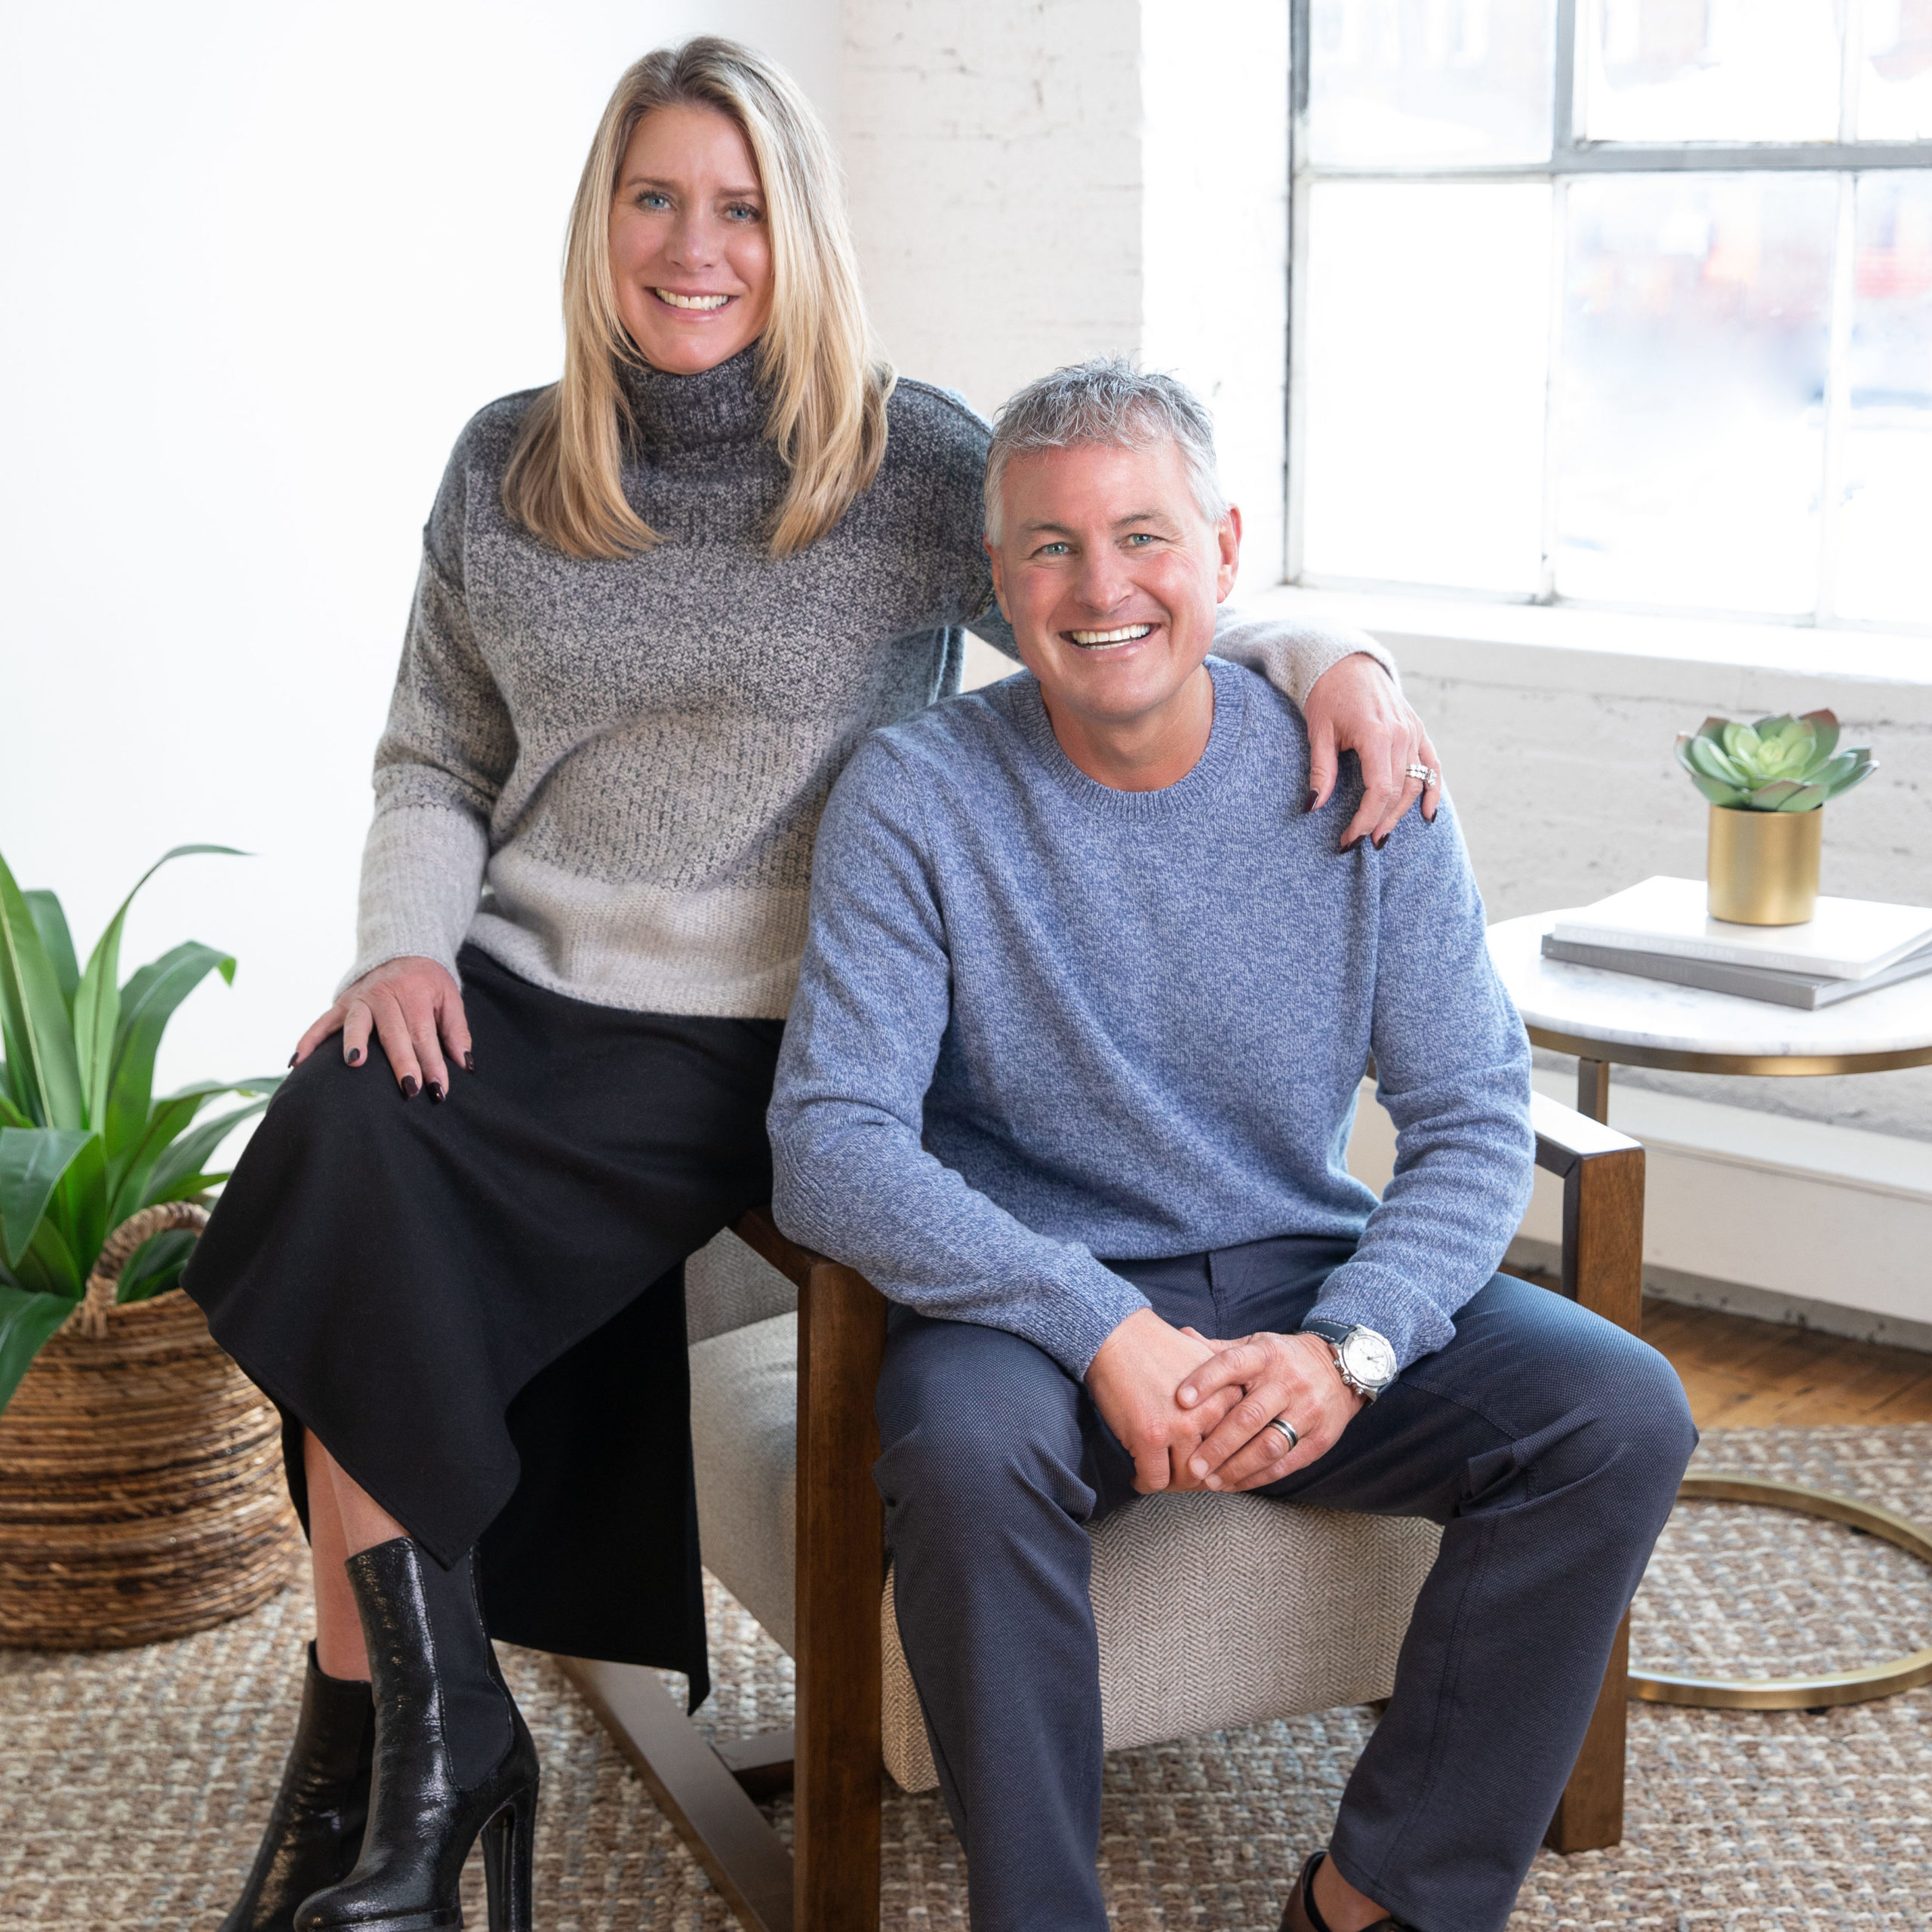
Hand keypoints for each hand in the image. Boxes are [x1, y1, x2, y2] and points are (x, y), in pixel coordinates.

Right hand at [292, 956, 472, 1100]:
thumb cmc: (428, 982)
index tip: (439, 1088)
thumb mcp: (450, 998)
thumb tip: (465, 1064)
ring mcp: (358, 999)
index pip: (424, 1033)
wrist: (401, 949)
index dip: (432, 1062)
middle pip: (393, 1032)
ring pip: (355, 1023)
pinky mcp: (340, 1004)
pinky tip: (296, 1063)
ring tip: (355, 1063)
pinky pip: (320, 1023)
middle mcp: (383, 993)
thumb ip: (457, 1030)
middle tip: (409, 1089)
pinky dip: (308, 1041)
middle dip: (402, 1062)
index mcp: (414, 992)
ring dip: (354, 1042)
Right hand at [1085, 1308, 1243, 1493]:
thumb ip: (1224, 1388)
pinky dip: (1144, 1483)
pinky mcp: (1150, 1436)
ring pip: (1185, 1477)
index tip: (1202, 1465)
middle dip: (1195, 1478)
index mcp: (1229, 1395)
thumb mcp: (1204, 1360)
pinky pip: (1154, 1479)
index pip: (1235, 1445)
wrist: (1117, 1336)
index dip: (1219, 1460)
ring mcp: (1181, 1426)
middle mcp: (1211, 1412)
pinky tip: (1137, 1477)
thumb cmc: (1156, 1347)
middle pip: (1213, 1466)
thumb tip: (1234, 1421)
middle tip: (1179, 1480)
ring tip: (1158, 1478)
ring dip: (1170, 1484)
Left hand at [1176, 1330, 1364, 1491]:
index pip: (1233, 1363)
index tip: (1180, 1399)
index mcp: (1267, 1355)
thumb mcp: (1257, 1345)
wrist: (1344, 1369)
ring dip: (1237, 1467)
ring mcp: (1307, 1411)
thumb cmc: (1285, 1359)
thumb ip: (1221, 1349)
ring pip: (1269, 1445)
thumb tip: (1183, 1335)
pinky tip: (1234, 1483)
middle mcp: (1288, 1382)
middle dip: (1218, 1444)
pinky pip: (1285, 1463)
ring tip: (1210, 1481)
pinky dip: (1257, 1477)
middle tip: (1192, 1465)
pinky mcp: (1319, 1439)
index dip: (1206, 1380)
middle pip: (1250, 1416)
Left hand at [1303, 652, 1443, 849]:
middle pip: (1399, 791)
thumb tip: (1313, 806)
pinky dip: (1432, 790)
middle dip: (1380, 821)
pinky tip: (1427, 814)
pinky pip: (1432, 765)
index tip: (1349, 839)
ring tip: (1383, 834)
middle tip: (1362, 842)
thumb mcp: (1319, 731)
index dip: (1365, 819)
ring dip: (1402, 812)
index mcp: (1377, 734)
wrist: (1347, 661)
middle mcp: (1402, 734)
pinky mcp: (1418, 730)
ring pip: (1416, 783)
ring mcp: (1414, 732)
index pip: (1379, 790)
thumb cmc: (1328, 694)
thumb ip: (1321, 770)